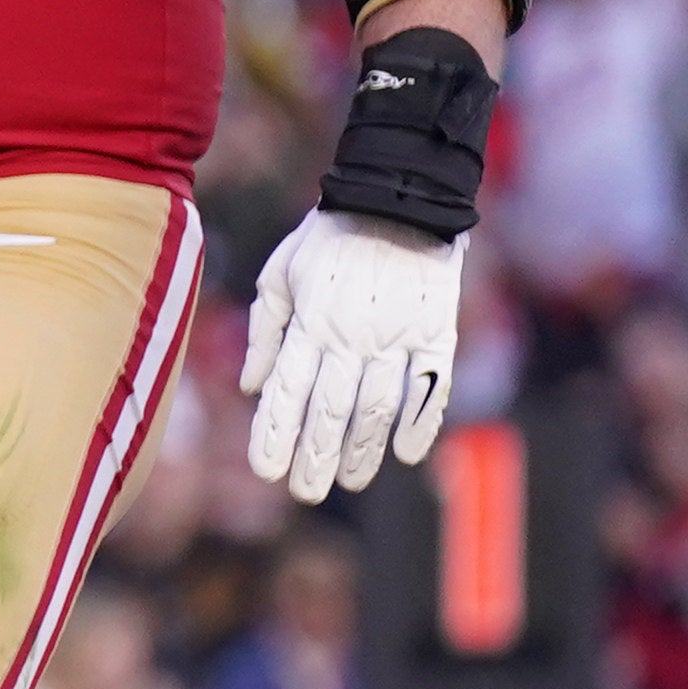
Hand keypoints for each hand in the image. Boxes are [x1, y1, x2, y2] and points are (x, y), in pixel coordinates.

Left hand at [243, 210, 465, 501]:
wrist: (400, 196)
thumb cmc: (329, 237)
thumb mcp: (280, 275)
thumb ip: (265, 334)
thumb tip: (250, 389)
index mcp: (311, 322)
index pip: (289, 392)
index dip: (277, 434)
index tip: (266, 470)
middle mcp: (353, 336)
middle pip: (332, 410)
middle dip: (315, 457)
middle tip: (305, 491)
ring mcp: (398, 337)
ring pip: (379, 408)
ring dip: (362, 451)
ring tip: (348, 480)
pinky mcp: (437, 333)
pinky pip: (431, 388)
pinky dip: (421, 423)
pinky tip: (408, 454)